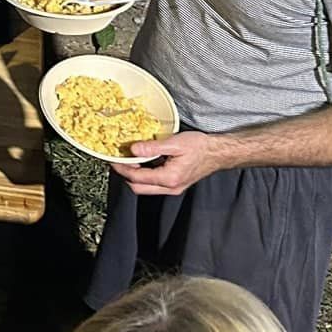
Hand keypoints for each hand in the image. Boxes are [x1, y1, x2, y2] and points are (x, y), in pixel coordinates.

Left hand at [111, 130, 231, 195]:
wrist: (217, 152)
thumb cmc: (200, 147)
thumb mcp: (175, 143)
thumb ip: (153, 148)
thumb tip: (133, 150)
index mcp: (169, 178)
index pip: (137, 178)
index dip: (122, 169)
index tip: (114, 159)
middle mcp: (170, 187)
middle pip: (138, 188)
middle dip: (125, 175)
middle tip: (118, 161)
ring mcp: (173, 188)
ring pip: (145, 188)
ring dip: (134, 175)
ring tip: (128, 160)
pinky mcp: (174, 184)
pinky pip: (154, 184)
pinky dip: (144, 175)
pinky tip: (142, 162)